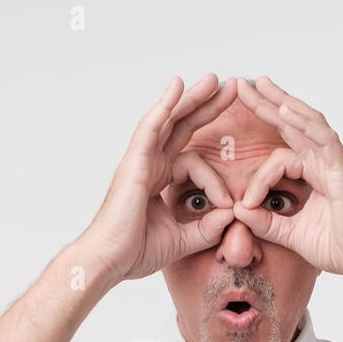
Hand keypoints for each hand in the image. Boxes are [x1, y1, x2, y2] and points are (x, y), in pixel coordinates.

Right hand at [81, 74, 238, 284]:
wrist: (110, 262)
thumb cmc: (134, 253)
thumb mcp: (183, 240)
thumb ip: (208, 228)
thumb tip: (232, 215)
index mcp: (159, 180)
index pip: (192, 158)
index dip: (217, 176)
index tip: (231, 205)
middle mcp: (150, 165)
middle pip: (182, 126)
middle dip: (207, 107)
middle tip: (232, 87)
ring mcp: (141, 160)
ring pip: (169, 120)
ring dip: (192, 98)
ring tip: (214, 79)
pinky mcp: (134, 162)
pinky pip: (150, 127)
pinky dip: (164, 106)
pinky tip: (178, 86)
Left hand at [232, 76, 342, 280]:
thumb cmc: (336, 246)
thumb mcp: (290, 234)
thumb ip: (265, 222)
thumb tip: (238, 211)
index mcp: (313, 173)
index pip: (280, 154)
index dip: (257, 176)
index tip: (243, 203)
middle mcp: (324, 162)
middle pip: (293, 124)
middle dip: (268, 104)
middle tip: (243, 85)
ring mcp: (335, 163)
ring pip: (308, 123)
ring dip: (284, 103)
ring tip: (262, 86)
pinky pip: (324, 140)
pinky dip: (306, 124)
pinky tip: (287, 110)